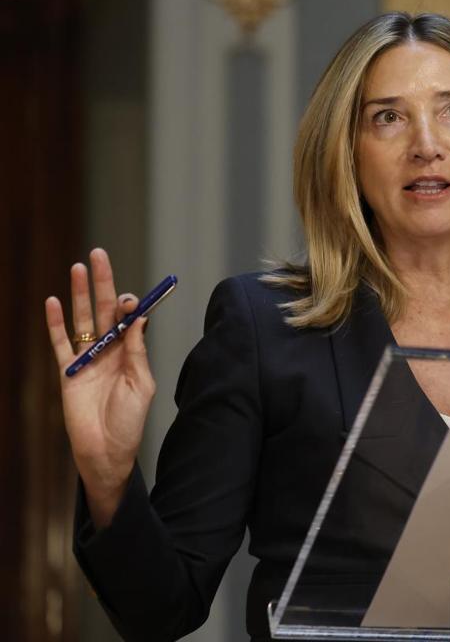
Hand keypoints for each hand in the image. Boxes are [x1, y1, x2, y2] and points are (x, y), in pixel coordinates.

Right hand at [45, 247, 155, 526]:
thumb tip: (139, 319)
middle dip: (102, 283)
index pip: (129, 319)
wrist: (106, 451)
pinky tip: (52, 302)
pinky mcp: (67, 371)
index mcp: (131, 352)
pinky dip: (54, 323)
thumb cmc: (129, 421)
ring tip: (78, 267)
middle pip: (104, 310)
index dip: (130, 304)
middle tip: (99, 255)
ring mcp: (86, 359)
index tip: (130, 297)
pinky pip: (59, 343)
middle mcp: (109, 351)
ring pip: (81, 319)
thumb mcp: (140, 384)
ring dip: (79, 294)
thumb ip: (136, 351)